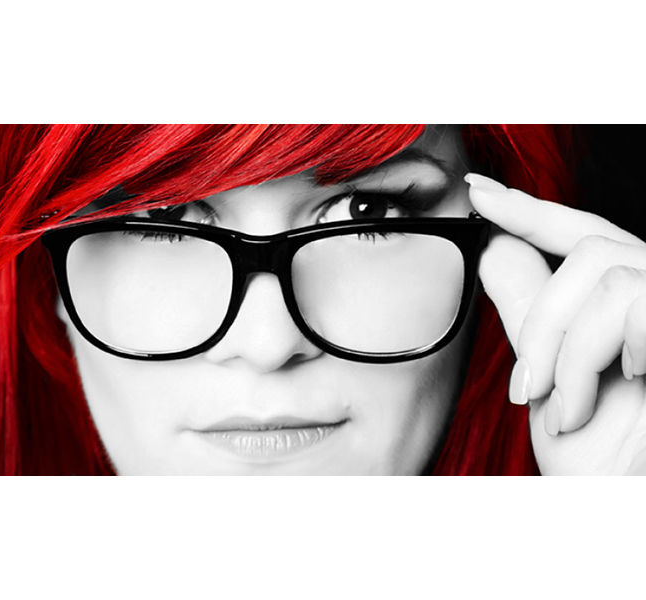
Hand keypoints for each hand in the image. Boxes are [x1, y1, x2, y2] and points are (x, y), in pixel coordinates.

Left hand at [466, 173, 645, 474]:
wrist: (625, 503)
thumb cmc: (600, 456)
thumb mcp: (549, 373)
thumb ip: (529, 307)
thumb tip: (495, 246)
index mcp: (632, 302)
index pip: (584, 236)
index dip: (533, 210)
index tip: (477, 192)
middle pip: (590, 249)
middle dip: (542, 317)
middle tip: (527, 388)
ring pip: (604, 275)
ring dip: (562, 349)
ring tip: (560, 406)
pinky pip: (628, 304)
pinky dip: (587, 360)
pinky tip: (592, 403)